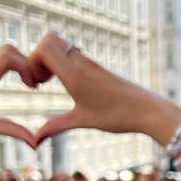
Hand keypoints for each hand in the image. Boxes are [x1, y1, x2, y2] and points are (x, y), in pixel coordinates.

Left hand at [0, 46, 37, 146]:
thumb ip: (12, 131)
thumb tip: (35, 143)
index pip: (7, 57)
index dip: (25, 66)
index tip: (32, 86)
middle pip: (8, 50)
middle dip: (26, 63)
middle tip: (32, 84)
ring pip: (2, 52)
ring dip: (18, 64)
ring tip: (27, 84)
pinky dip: (9, 66)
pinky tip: (13, 83)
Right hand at [27, 33, 176, 145]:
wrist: (148, 110)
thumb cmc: (118, 116)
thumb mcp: (83, 121)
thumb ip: (56, 126)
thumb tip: (36, 140)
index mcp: (75, 74)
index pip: (44, 48)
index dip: (31, 62)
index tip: (35, 83)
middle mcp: (81, 63)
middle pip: (50, 40)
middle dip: (37, 57)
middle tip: (40, 80)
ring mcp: (90, 62)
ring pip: (61, 45)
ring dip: (50, 60)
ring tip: (49, 82)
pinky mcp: (97, 66)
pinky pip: (72, 54)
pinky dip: (62, 63)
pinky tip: (66, 84)